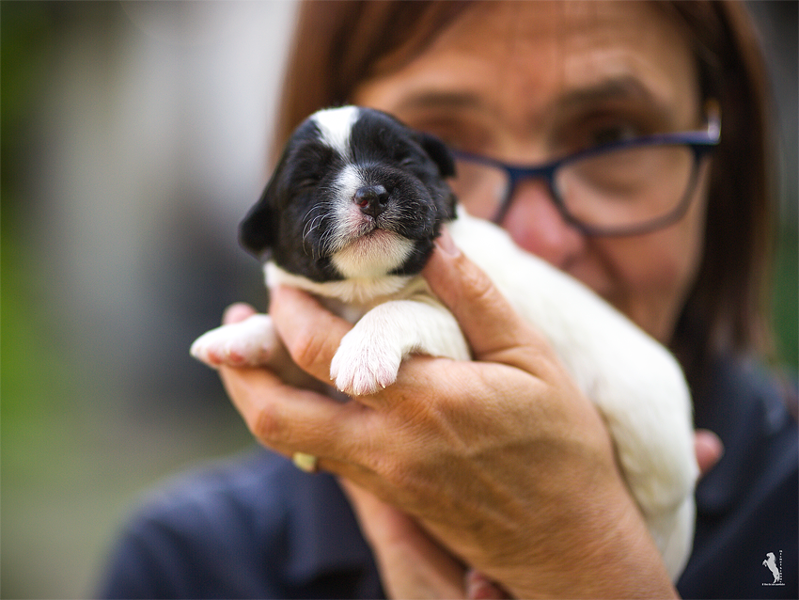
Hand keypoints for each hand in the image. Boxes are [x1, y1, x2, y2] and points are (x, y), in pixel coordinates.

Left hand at [218, 236, 679, 598]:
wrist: (567, 545)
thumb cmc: (561, 449)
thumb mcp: (534, 360)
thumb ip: (477, 299)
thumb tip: (435, 243)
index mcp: (424, 400)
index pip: (321, 352)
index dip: (288, 310)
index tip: (285, 281)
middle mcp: (386, 443)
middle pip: (275, 412)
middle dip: (239, 366)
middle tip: (233, 327)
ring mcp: (381, 476)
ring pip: (287, 439)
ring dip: (257, 394)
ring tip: (251, 355)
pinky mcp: (387, 496)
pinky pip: (318, 455)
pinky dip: (297, 418)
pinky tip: (309, 391)